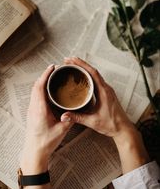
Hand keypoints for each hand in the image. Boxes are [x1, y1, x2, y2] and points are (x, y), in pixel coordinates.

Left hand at [20, 64, 73, 174]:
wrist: (34, 152)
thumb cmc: (45, 142)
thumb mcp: (61, 131)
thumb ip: (69, 120)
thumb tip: (74, 111)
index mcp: (40, 109)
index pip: (40, 87)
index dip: (45, 75)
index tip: (52, 67)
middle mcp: (33, 107)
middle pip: (36, 86)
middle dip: (44, 76)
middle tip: (54, 70)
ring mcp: (31, 110)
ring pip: (34, 91)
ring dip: (42, 82)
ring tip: (52, 78)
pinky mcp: (32, 113)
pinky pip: (35, 96)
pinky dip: (40, 89)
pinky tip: (48, 91)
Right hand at [61, 57, 149, 173]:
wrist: (123, 129)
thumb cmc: (112, 125)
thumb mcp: (92, 121)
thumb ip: (77, 118)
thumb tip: (64, 116)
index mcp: (104, 92)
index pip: (92, 73)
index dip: (81, 64)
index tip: (72, 59)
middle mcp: (106, 88)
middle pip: (92, 71)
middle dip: (80, 64)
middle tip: (68, 61)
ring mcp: (107, 90)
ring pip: (94, 75)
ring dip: (84, 69)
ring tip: (72, 66)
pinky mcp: (106, 93)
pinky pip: (96, 80)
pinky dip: (88, 76)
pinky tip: (81, 78)